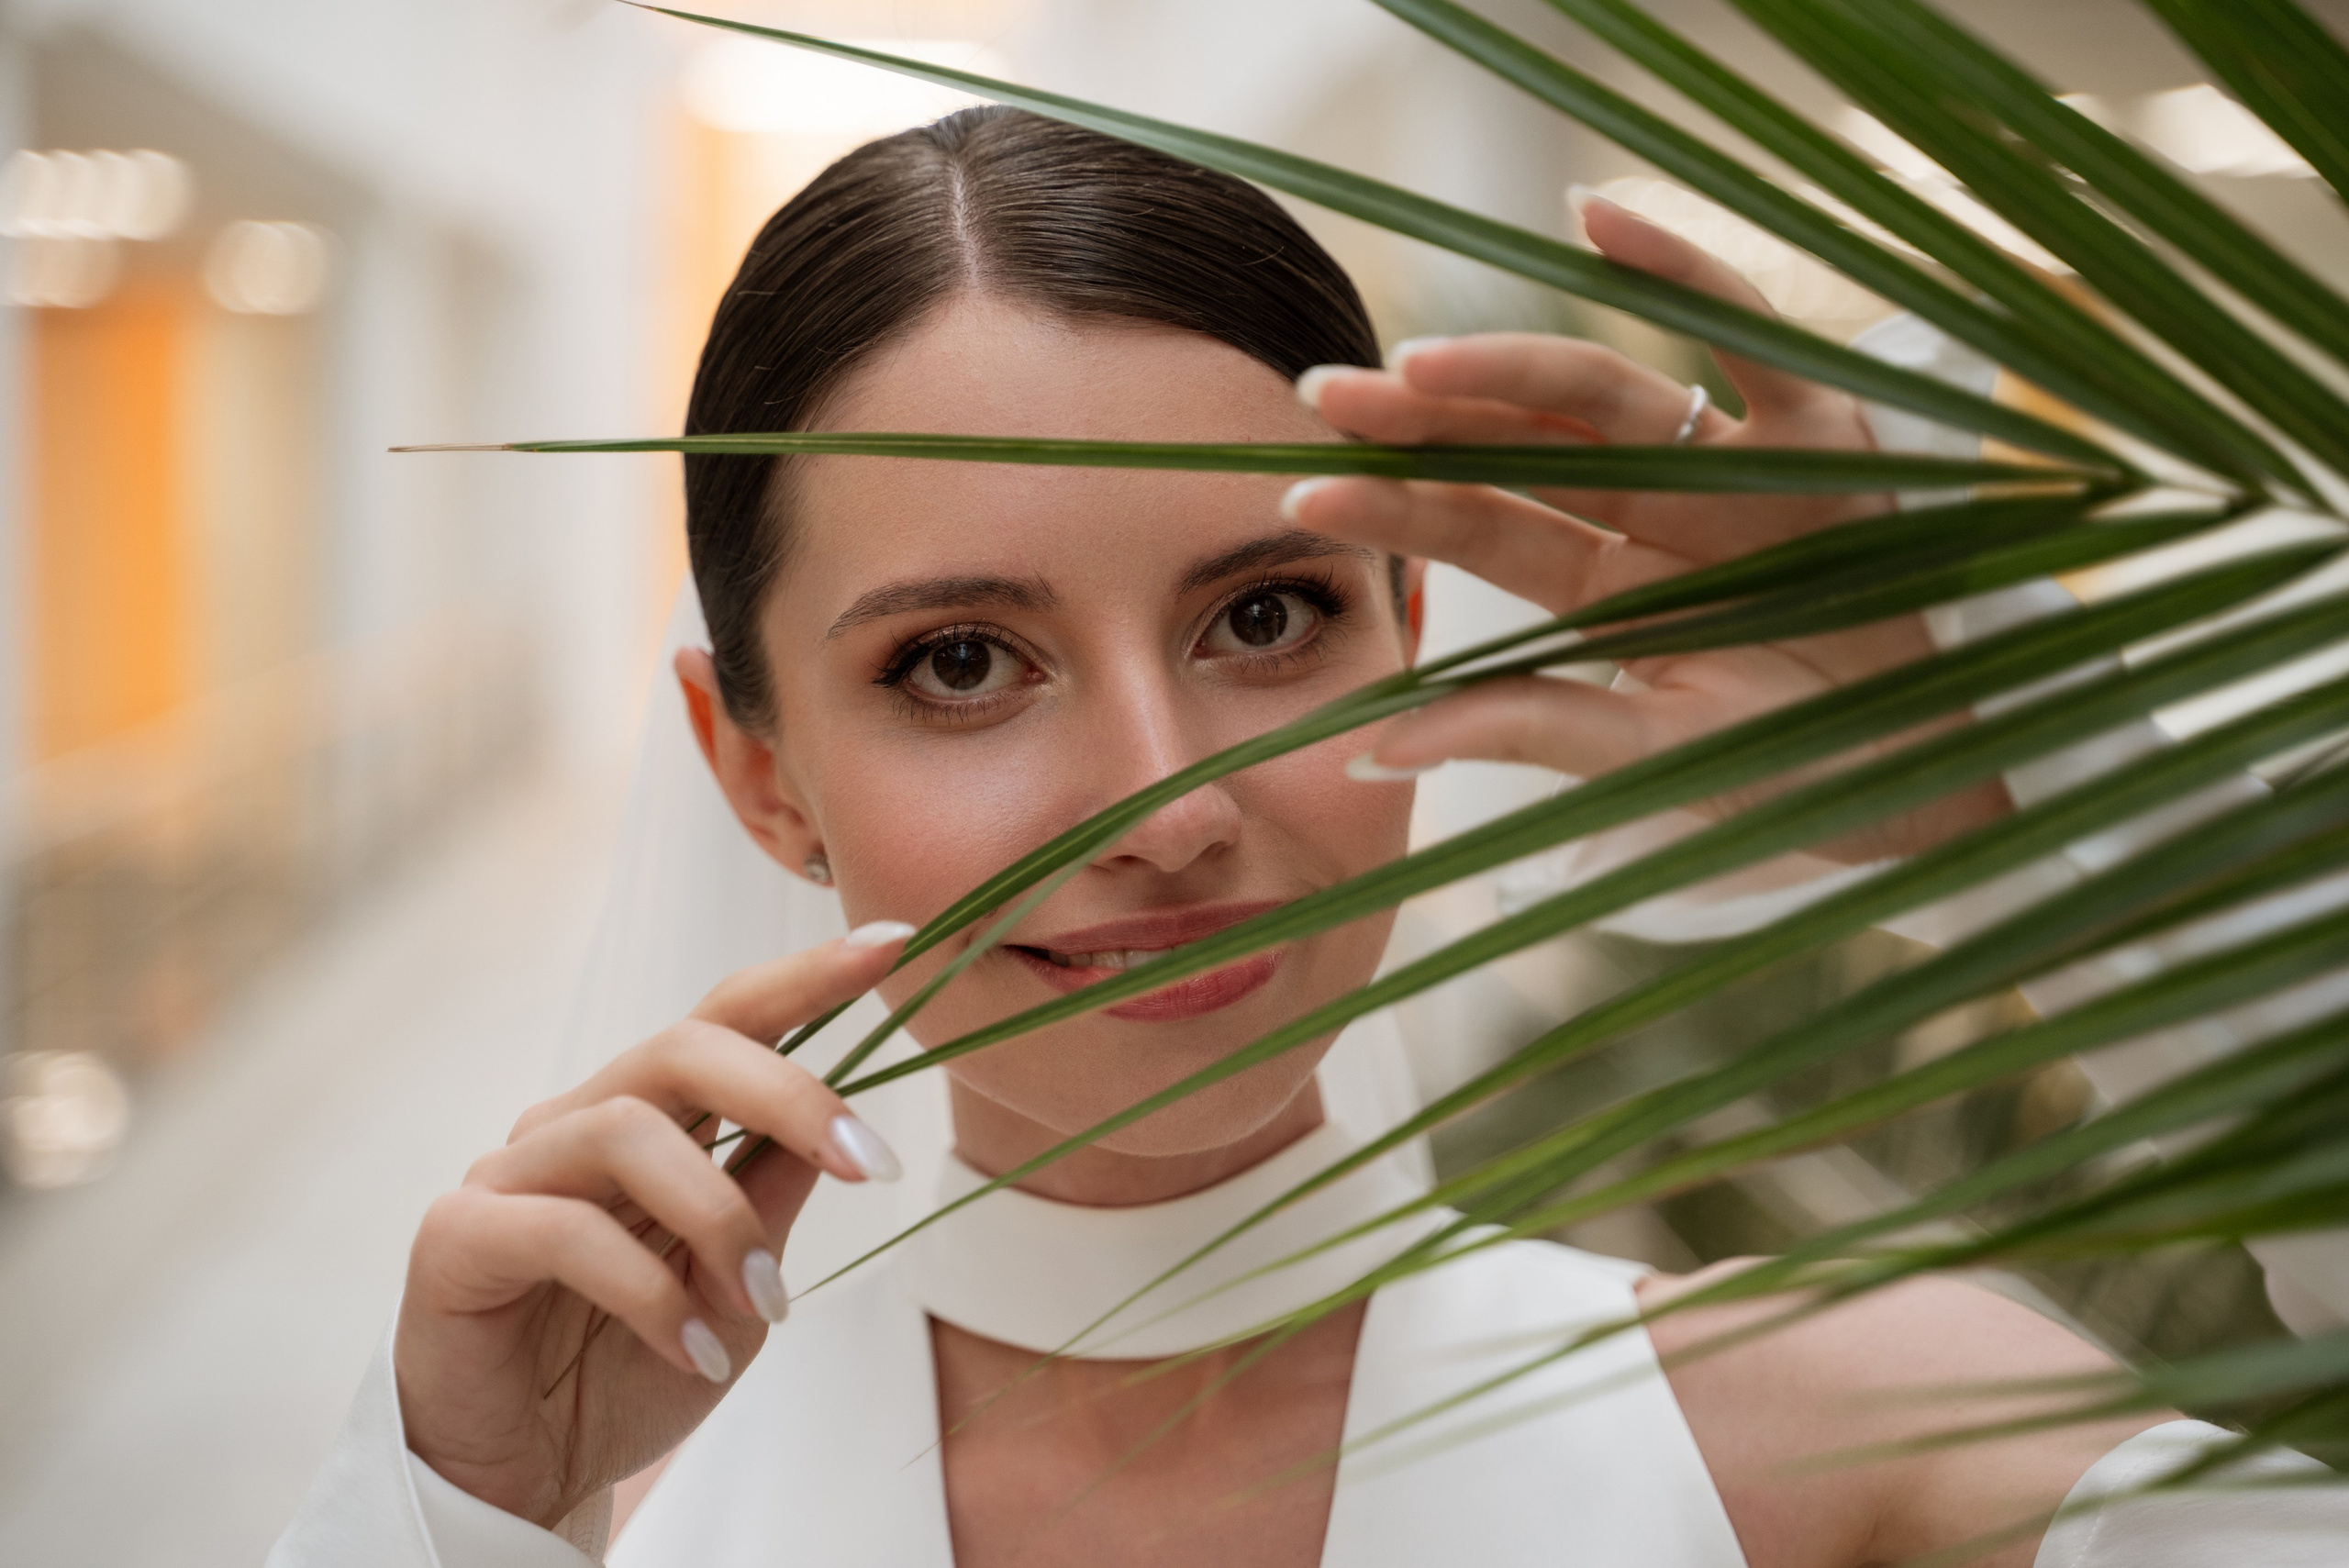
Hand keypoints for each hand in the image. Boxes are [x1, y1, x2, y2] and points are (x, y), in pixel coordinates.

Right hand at [393, 926, 911, 1529]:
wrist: (521, 1472)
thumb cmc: (628, 1367)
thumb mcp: (737, 1288)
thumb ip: (773, 1201)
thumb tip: (844, 1128)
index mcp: (651, 1120)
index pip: (729, 1019)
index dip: (808, 976)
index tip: (900, 946)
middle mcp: (577, 1122)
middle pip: (682, 1048)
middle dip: (791, 1094)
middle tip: (871, 1166)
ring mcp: (510, 1171)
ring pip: (629, 1131)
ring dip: (722, 1219)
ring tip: (767, 1304)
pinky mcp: (456, 1235)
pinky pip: (565, 1231)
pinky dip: (652, 1292)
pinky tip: (697, 1349)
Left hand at [1289, 195, 2008, 862]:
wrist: (1936, 784)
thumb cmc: (1789, 775)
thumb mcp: (1650, 763)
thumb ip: (1527, 735)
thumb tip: (1374, 752)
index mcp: (1599, 589)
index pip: (1481, 529)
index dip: (1396, 508)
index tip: (1302, 491)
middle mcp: (1649, 514)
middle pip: (1521, 448)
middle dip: (1424, 422)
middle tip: (1328, 395)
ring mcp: (1731, 468)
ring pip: (1606, 396)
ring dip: (1513, 367)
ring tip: (1423, 359)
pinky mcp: (1819, 434)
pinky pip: (1746, 338)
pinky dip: (1682, 271)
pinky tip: (1596, 216)